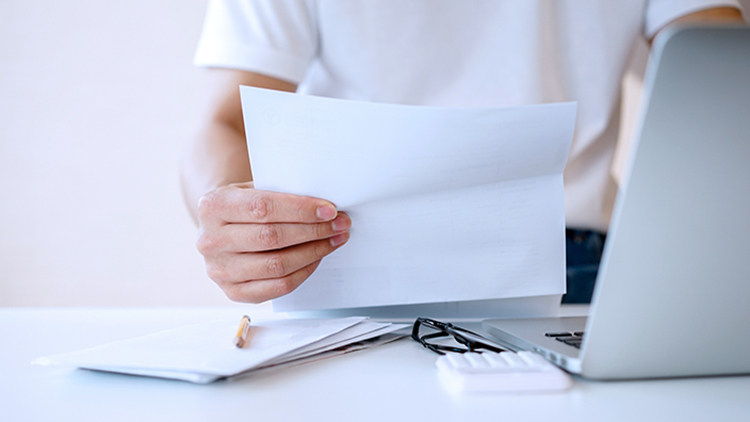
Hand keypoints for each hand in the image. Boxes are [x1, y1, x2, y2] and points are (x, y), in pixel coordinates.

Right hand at [195, 182, 350, 302]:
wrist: (220, 227)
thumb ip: (281, 193)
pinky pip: (278, 286)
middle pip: (272, 237)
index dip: (300, 209)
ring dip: (313, 252)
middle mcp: (210, 240)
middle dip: (313, 231)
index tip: (329, 210)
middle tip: (340, 224)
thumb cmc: (245, 204)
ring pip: (277, 265)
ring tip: (333, 240)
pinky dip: (303, 272)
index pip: (263, 207)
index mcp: (213, 206)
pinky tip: (316, 258)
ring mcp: (219, 270)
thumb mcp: (253, 188)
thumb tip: (324, 207)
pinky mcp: (232, 292)